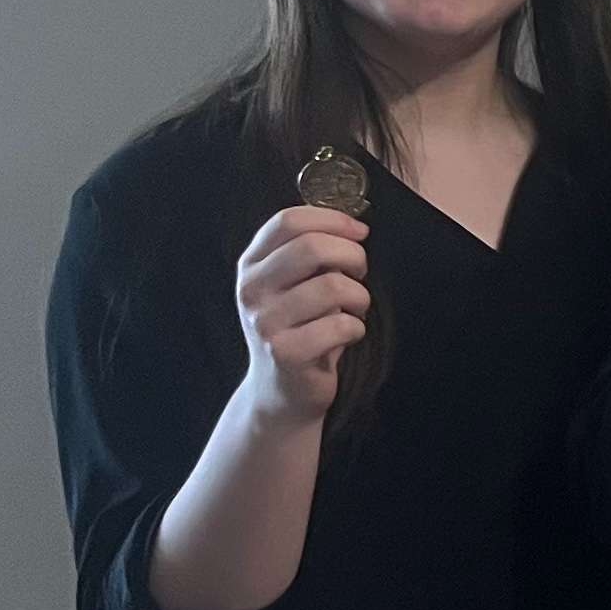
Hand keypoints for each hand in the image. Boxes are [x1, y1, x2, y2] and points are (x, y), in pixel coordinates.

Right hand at [233, 204, 368, 427]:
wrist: (281, 390)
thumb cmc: (299, 328)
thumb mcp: (293, 285)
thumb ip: (311, 254)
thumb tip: (352, 226)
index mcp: (252, 264)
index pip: (288, 221)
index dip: (332, 219)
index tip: (359, 232)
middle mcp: (252, 289)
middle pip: (313, 247)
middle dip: (353, 256)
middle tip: (359, 275)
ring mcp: (264, 322)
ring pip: (334, 287)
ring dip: (359, 297)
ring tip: (352, 310)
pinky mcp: (285, 352)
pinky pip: (341, 325)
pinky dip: (356, 328)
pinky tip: (346, 335)